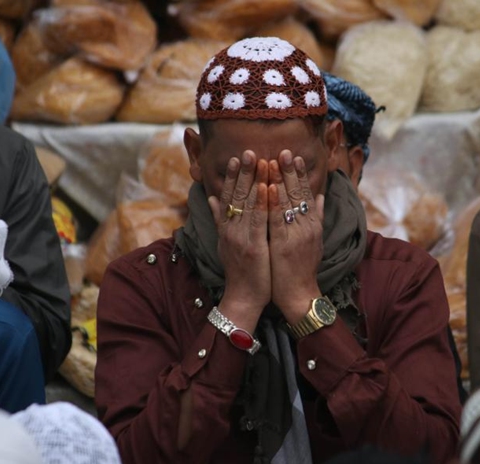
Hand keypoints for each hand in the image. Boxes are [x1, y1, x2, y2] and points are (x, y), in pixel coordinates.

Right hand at [208, 151, 269, 331]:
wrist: (243, 298)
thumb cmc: (239, 271)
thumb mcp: (225, 243)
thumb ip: (219, 219)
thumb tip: (212, 198)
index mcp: (227, 228)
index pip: (229, 196)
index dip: (233, 176)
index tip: (237, 157)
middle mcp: (231, 229)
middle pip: (237, 195)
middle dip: (243, 172)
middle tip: (248, 150)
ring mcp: (241, 237)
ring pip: (248, 204)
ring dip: (254, 180)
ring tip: (260, 160)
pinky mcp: (254, 246)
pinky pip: (259, 220)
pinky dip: (263, 202)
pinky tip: (267, 187)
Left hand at [268, 151, 323, 323]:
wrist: (299, 294)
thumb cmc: (303, 268)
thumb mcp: (315, 240)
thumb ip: (318, 216)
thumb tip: (321, 195)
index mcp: (312, 224)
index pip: (306, 193)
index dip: (300, 174)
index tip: (294, 155)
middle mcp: (307, 226)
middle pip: (298, 193)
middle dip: (290, 170)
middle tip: (284, 149)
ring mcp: (296, 235)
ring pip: (287, 202)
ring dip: (280, 180)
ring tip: (273, 160)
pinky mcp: (284, 245)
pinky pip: (277, 220)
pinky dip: (273, 203)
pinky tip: (268, 187)